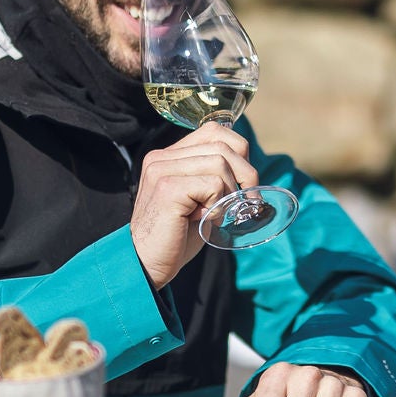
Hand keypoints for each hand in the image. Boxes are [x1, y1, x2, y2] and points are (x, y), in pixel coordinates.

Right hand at [129, 122, 258, 287]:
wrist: (146, 264)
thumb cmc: (176, 236)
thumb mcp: (199, 199)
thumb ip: (213, 177)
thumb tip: (248, 168)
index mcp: (168, 156)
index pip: (215, 131)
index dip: (239, 153)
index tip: (246, 182)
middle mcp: (161, 157)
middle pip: (222, 145)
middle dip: (245, 174)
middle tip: (248, 202)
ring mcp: (162, 170)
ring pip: (220, 163)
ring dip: (228, 193)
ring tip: (214, 214)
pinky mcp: (167, 188)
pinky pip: (213, 184)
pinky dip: (217, 204)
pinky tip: (203, 219)